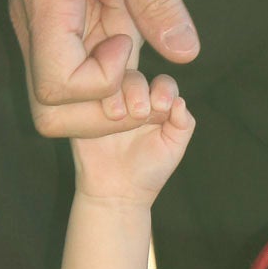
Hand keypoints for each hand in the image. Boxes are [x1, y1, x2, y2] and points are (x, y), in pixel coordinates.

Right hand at [9, 0, 199, 140]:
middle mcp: (32, 26)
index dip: (101, 84)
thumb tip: (186, 54)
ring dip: (104, 96)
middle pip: (50, 112)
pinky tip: (127, 38)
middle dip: (102, 113)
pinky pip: (70, 71)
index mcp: (46, 4)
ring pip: (59, 101)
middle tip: (139, 76)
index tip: (129, 40)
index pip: (56, 88)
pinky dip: (103, 74)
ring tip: (134, 52)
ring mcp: (38, 29)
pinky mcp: (52, 26)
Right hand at [71, 75, 193, 204]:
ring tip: (118, 115)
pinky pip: (85, 92)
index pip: (162, 83)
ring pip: (110, 81)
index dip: (163, 89)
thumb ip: (183, 125)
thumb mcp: (172, 150)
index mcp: (155, 104)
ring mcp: (107, 102)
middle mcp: (132, 98)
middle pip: (135, 76)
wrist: (115, 193)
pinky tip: (98, 109)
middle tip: (140, 112)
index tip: (161, 106)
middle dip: (138, 88)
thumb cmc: (148, 171)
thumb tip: (180, 101)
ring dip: (116, 92)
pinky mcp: (84, 109)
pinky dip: (91, 94)